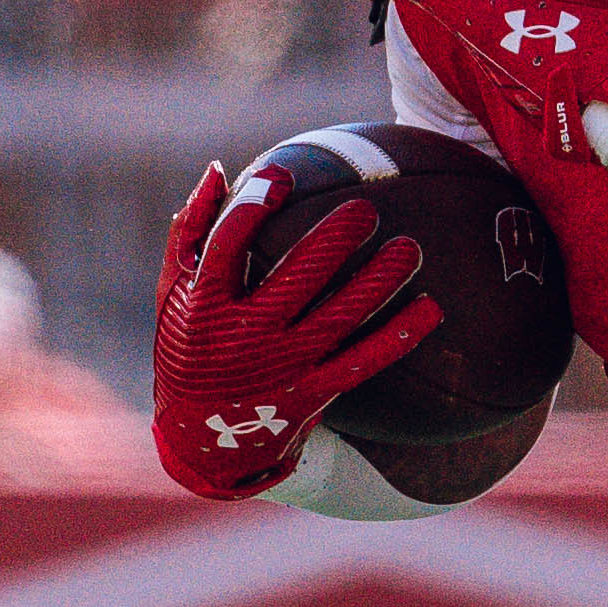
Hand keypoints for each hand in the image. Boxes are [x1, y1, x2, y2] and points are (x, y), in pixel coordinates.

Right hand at [151, 162, 442, 498]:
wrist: (203, 437)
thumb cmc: (189, 343)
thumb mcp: (175, 292)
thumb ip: (193, 231)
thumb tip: (220, 169)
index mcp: (203, 305)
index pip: (226, 247)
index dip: (251, 208)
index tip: (280, 176)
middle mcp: (242, 336)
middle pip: (295, 279)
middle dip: (333, 240)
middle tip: (366, 209)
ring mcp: (281, 366)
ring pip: (339, 318)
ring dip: (378, 282)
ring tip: (409, 248)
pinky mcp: (312, 393)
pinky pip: (363, 361)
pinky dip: (398, 336)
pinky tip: (432, 308)